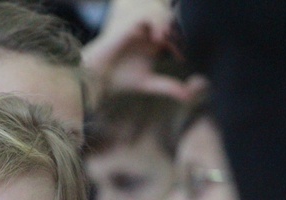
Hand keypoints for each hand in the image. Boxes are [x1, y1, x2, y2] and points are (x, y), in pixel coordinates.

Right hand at [82, 0, 205, 103]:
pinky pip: (146, 17)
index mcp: (153, 46)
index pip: (174, 37)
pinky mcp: (129, 27)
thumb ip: (168, 87)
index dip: (180, 45)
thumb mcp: (148, 84)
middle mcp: (147, 35)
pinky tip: (156, 39)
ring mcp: (139, 30)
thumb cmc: (119, 80)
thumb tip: (188, 97)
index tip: (180, 59)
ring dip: (167, 25)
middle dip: (176, 33)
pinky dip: (154, 24)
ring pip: (160, 16)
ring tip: (165, 42)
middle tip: (175, 48)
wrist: (98, 76)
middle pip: (171, 23)